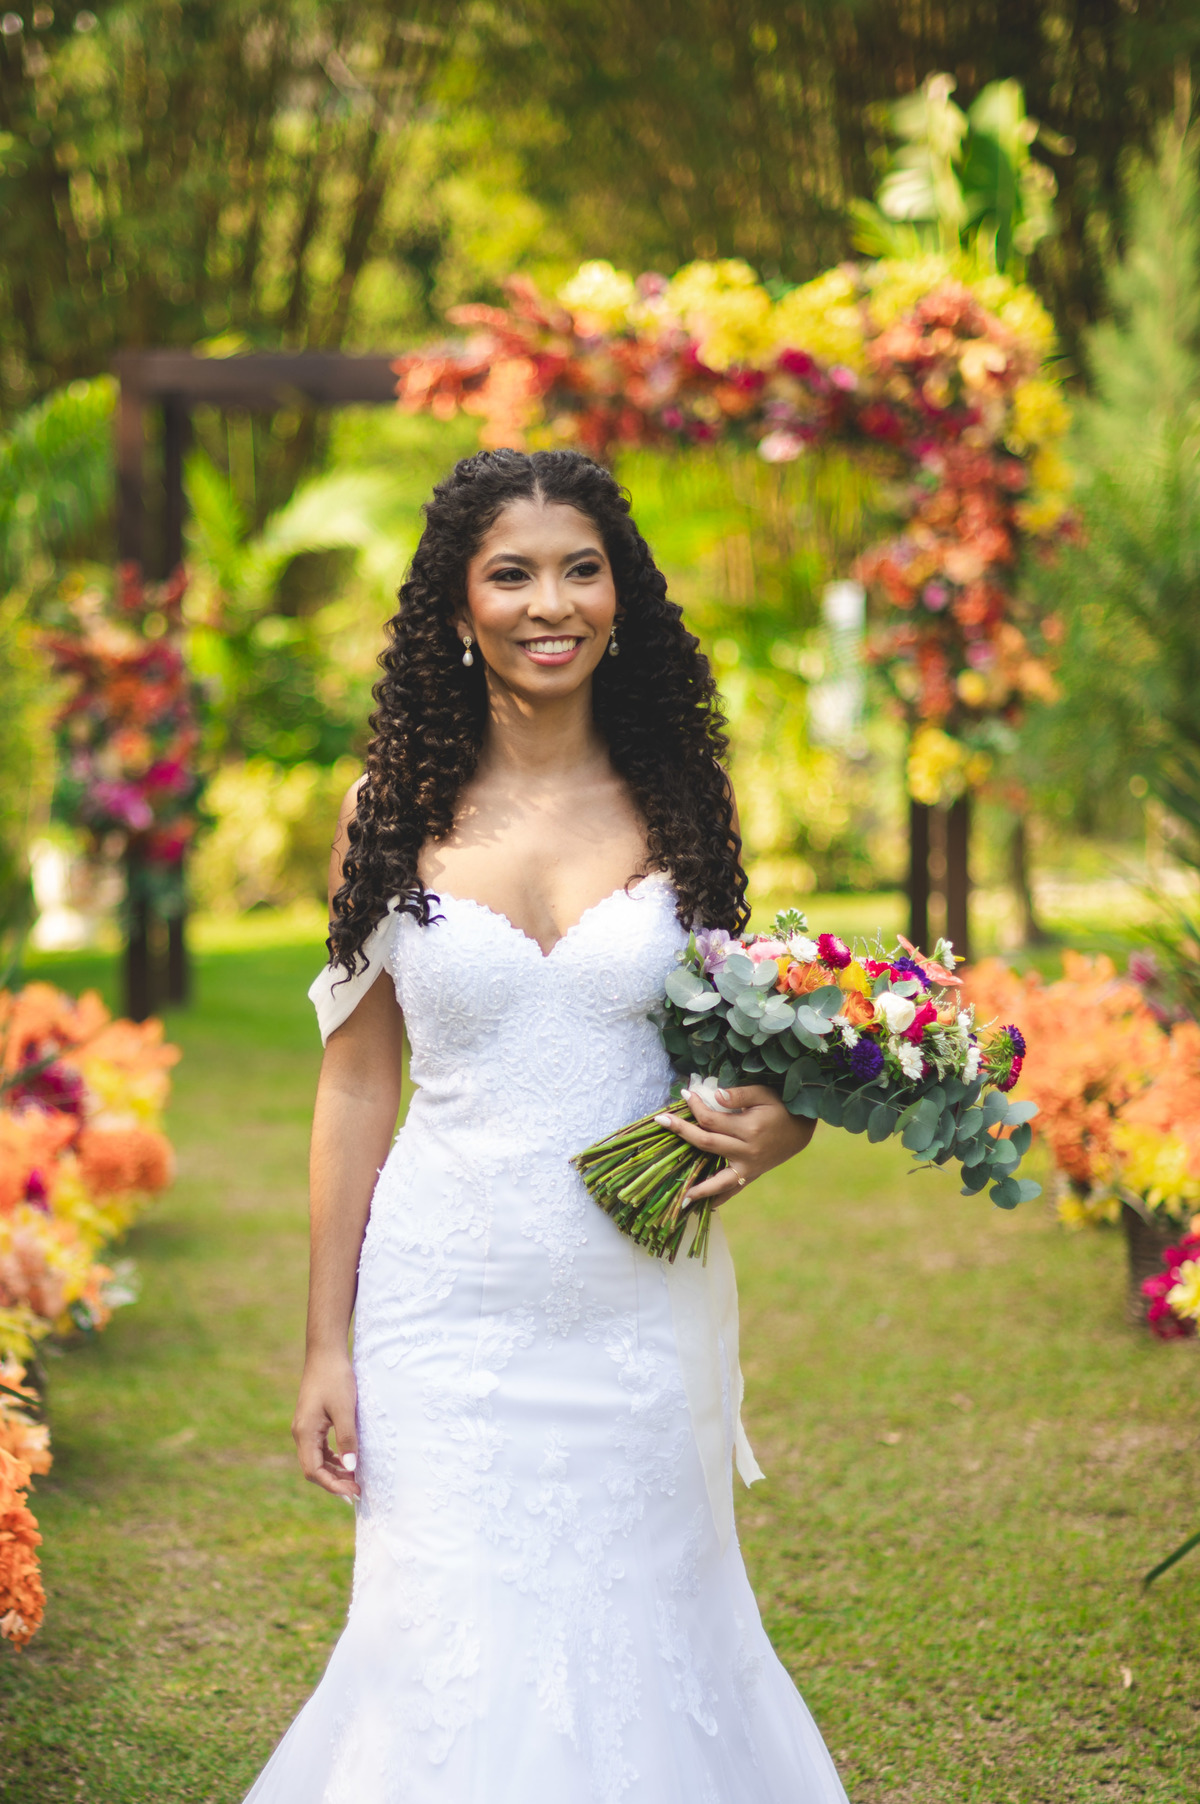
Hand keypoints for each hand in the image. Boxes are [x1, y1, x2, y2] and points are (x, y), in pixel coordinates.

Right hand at [293, 1350, 359, 1500]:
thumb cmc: (335, 1378)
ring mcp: (305, 1427)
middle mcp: (301, 1432)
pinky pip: (319, 1447)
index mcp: (305, 1432)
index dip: (333, 1485)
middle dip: (334, 1481)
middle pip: (313, 1468)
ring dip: (334, 1470)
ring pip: (316, 1459)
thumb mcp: (345, 1410)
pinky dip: (332, 1457)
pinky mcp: (312, 1420)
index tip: (353, 1493)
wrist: (325, 1353)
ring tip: (354, 1478)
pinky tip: (346, 1458)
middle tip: (357, 1490)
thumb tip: (351, 1468)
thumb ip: (347, 1439)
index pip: (314, 1471)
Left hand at [655, 1084, 815, 1205]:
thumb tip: (715, 1095)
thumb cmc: (781, 1108)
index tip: (684, 1094)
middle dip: (681, 1132)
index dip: (695, 1107)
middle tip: (660, 1121)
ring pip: (717, 1179)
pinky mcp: (750, 1176)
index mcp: (748, 1129)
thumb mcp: (764, 1094)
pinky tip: (702, 1207)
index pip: (711, 1119)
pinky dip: (717, 1199)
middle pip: (706, 1144)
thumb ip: (739, 1094)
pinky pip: (731, 1191)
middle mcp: (747, 1151)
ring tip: (678, 1195)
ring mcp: (748, 1168)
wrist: (801, 1131)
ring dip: (697, 1188)